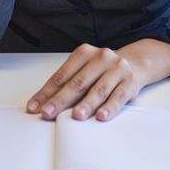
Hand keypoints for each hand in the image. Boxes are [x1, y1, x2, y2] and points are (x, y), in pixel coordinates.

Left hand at [26, 44, 147, 122]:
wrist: (135, 64)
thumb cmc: (102, 71)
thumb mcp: (83, 71)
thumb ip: (66, 85)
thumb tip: (43, 104)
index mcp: (84, 52)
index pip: (62, 75)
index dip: (47, 92)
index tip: (35, 107)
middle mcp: (101, 57)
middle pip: (78, 82)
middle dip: (61, 100)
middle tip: (48, 113)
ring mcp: (117, 68)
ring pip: (99, 89)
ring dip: (86, 104)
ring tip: (76, 116)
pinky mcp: (130, 81)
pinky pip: (119, 96)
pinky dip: (109, 107)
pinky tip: (101, 116)